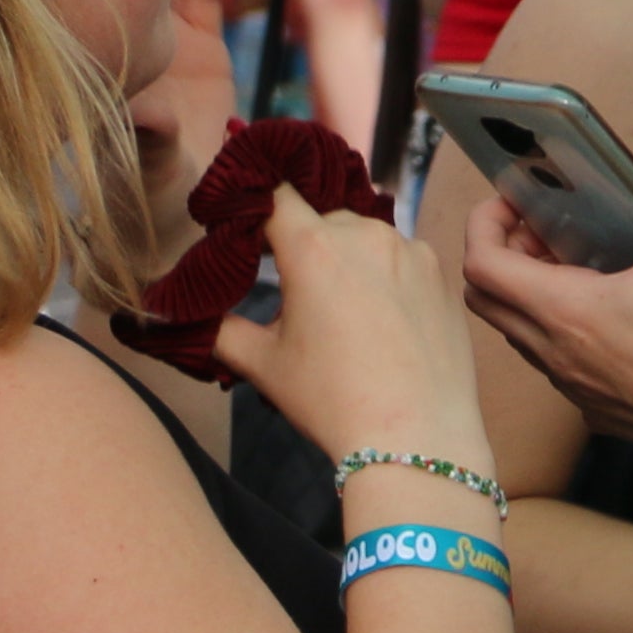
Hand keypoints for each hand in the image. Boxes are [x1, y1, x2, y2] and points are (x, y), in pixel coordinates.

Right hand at [207, 200, 484, 467]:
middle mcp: (367, 235)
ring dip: (347, 258)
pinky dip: (386, 276)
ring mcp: (412, 251)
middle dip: (303, 243)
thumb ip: (220, 328)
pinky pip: (403, 259)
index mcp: (315, 247)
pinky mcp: (442, 274)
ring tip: (340, 311)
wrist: (416, 436)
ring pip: (366, 237)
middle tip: (292, 289)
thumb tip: (190, 313)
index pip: (276, 195)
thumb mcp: (263, 364)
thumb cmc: (332, 399)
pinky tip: (381, 319)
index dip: (256, 208)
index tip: (247, 233)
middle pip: (322, 219)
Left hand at [459, 118, 632, 490]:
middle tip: (541, 229)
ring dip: (530, 296)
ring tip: (578, 267)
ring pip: (521, 336)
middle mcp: (557, 354)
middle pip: (488, 300)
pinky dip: (561, 335)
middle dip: (501, 255)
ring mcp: (575, 388)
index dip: (485, 224)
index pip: (481, 264)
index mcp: (567, 311)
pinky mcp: (600, 411)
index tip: (514, 202)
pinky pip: (556, 368)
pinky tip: (613, 319)